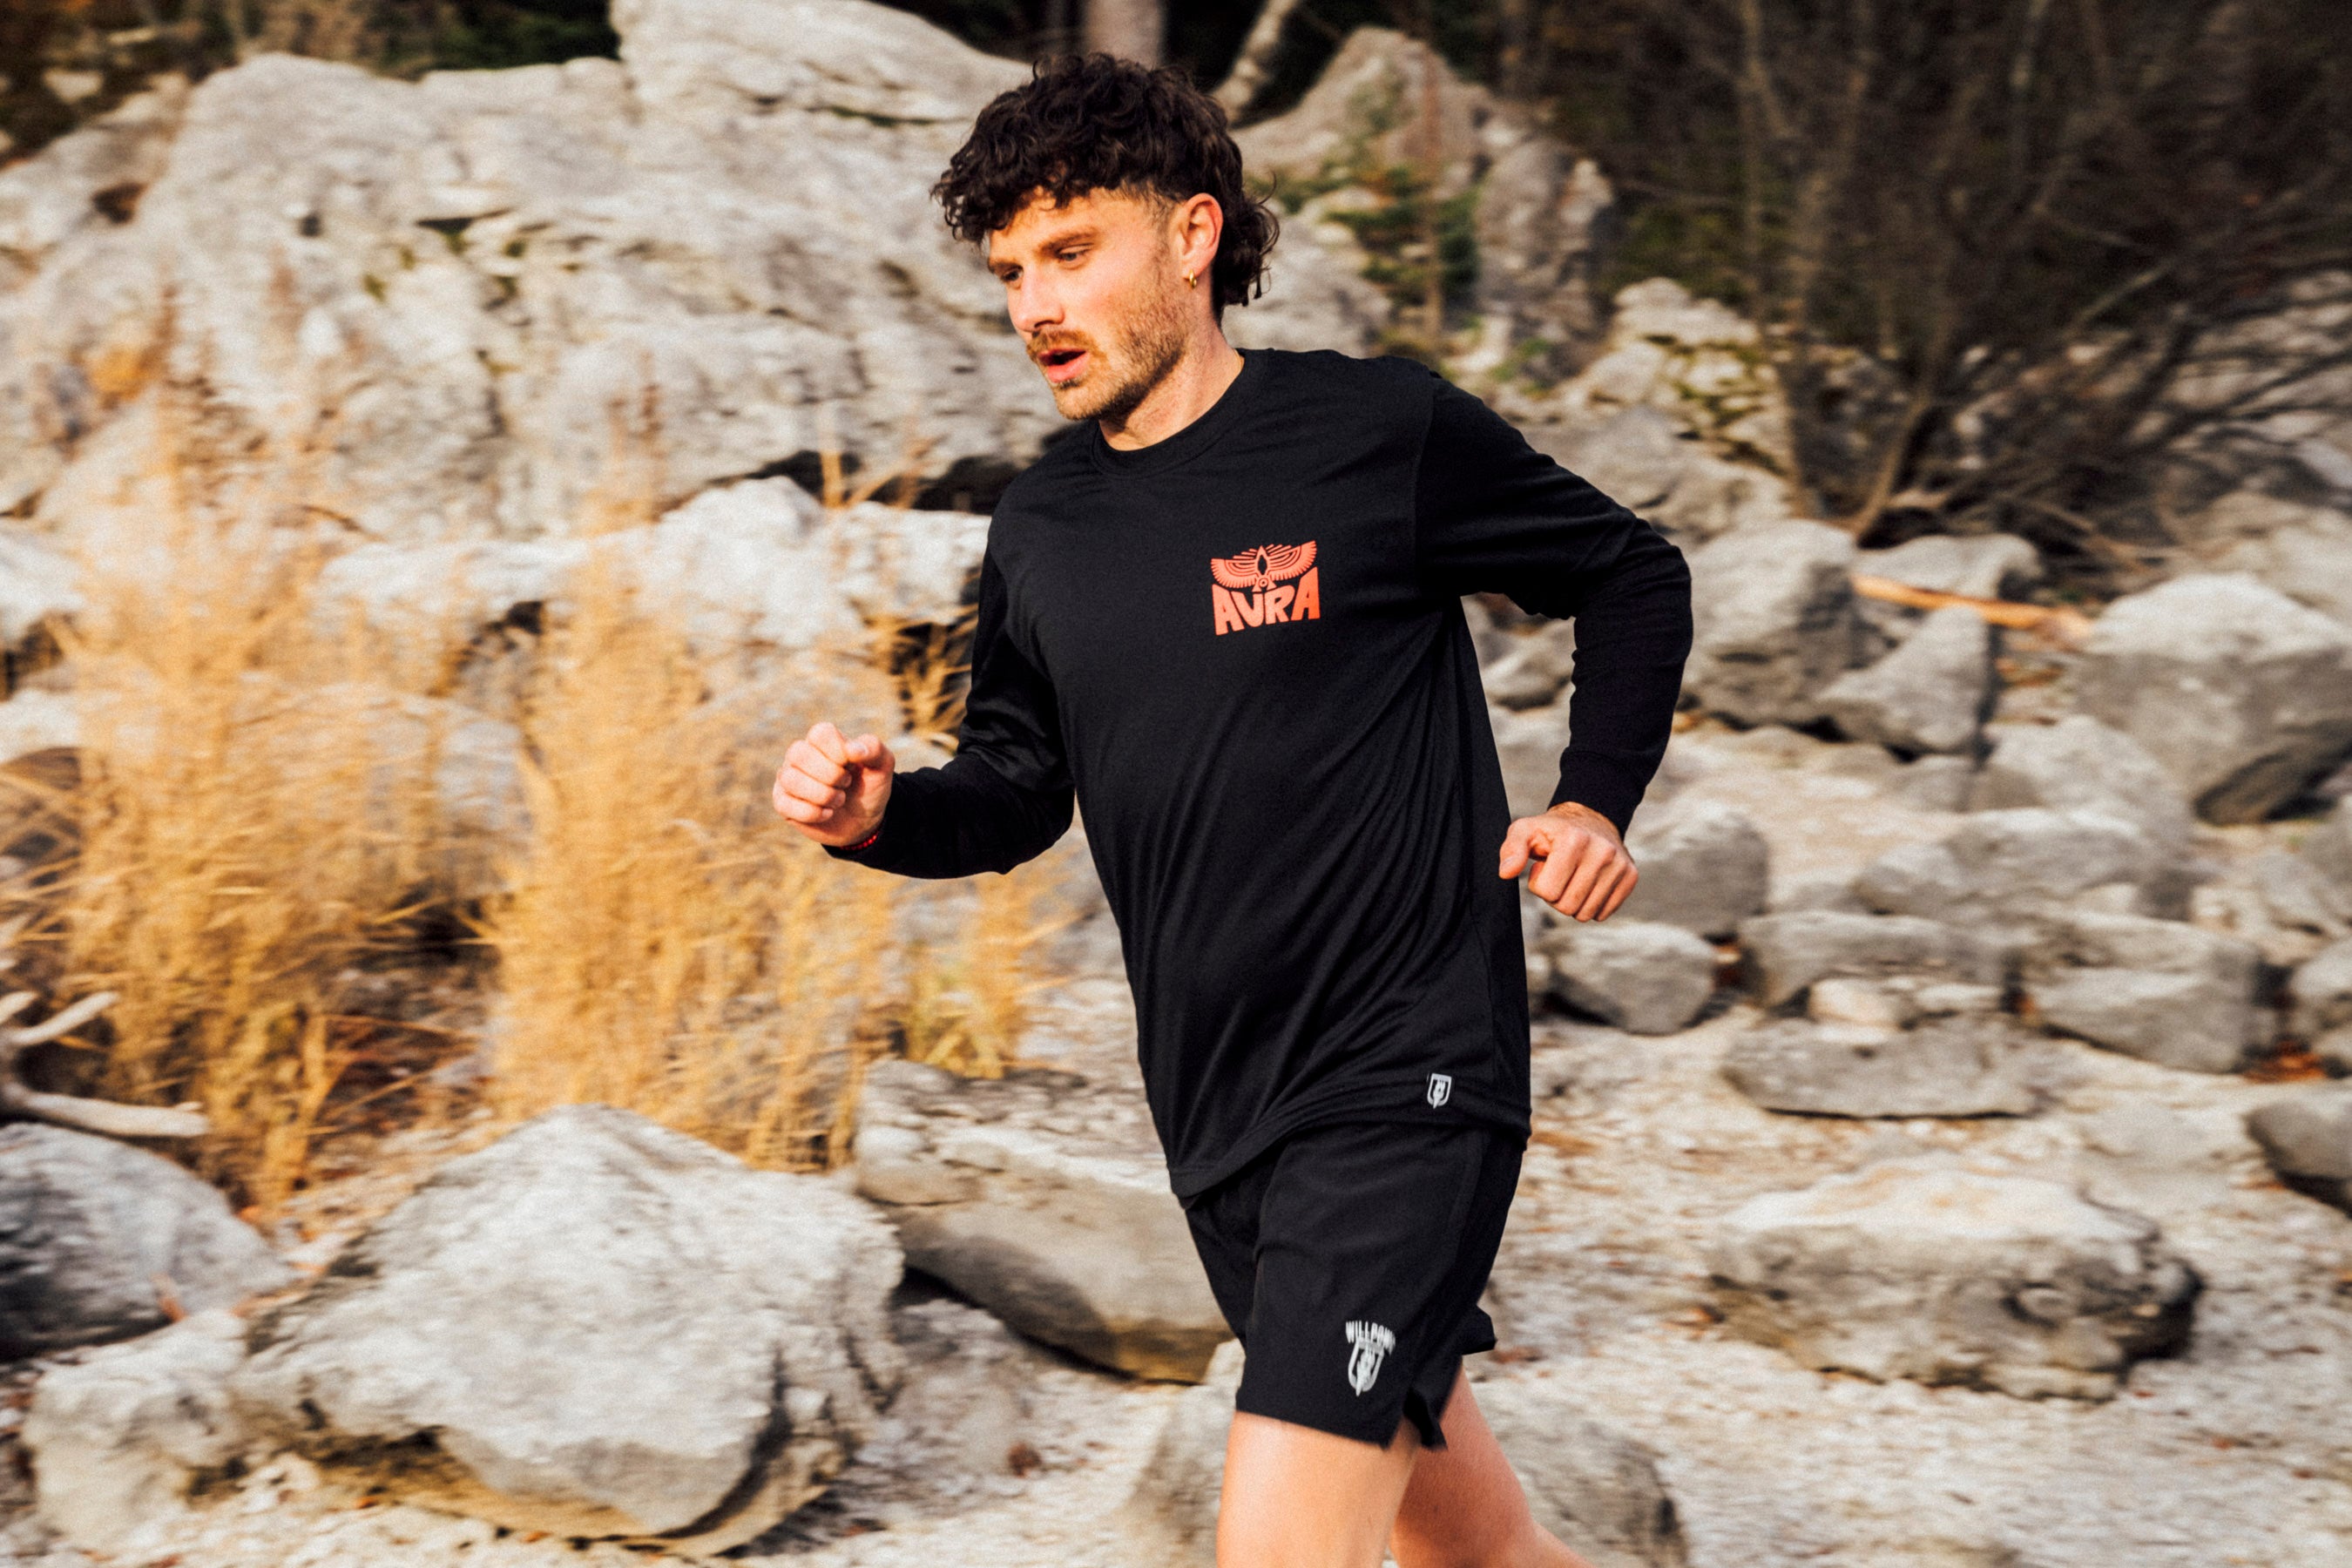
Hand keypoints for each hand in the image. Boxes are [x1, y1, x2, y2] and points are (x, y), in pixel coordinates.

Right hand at [773, 722, 895, 846]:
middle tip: (845, 783)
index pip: (819, 733)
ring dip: (822, 795)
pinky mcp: (782, 802)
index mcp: (823, 740)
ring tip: (838, 800)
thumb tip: (852, 749)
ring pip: (790, 779)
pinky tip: (827, 813)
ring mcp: (788, 778)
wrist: (863, 821)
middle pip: (799, 754)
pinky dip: (812, 813)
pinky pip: (784, 804)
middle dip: (830, 775)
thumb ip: (873, 749)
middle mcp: (800, 755)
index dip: (838, 751)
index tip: (851, 765)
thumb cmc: (869, 787)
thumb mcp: (882, 766)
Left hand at [1498, 801, 1637, 921]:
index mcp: (1574, 840)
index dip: (1540, 885)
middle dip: (1556, 896)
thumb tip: (1506, 872)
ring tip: (1573, 878)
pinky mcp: (1631, 876)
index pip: (1548, 892)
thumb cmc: (1553, 831)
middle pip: (1567, 906)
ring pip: (1585, 914)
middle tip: (1559, 874)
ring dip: (1573, 902)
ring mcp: (1619, 865)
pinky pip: (1603, 913)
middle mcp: (1602, 852)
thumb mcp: (1525, 831)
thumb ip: (1511, 849)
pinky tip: (1588, 883)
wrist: (1591, 819)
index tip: (1545, 867)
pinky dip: (1591, 904)